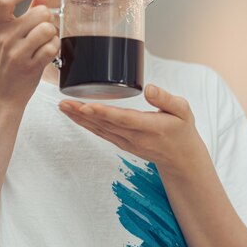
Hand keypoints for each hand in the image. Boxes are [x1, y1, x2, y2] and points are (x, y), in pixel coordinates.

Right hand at [0, 0, 59, 108]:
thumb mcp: (6, 37)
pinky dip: (54, 49)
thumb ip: (24, 13)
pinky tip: (48, 53)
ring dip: (52, 35)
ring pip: (47, 28)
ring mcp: (17, 53)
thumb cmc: (4, 65)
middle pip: (39, 12)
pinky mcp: (30, 67)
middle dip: (47, 19)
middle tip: (43, 29)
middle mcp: (5, 37)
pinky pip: (52, 47)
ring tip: (45, 42)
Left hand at [59, 84, 205, 173]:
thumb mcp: (183, 111)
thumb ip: (166, 99)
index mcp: (150, 127)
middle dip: (83, 114)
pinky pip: (101, 133)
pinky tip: (74, 115)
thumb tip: (150, 89)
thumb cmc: (182, 130)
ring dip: (79, 119)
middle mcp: (135, 137)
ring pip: (99, 130)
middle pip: (105, 124)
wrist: (181, 158)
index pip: (124, 119)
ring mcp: (126, 142)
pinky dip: (86, 125)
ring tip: (63, 107)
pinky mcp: (121, 143)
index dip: (104, 113)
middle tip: (65, 103)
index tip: (87, 106)